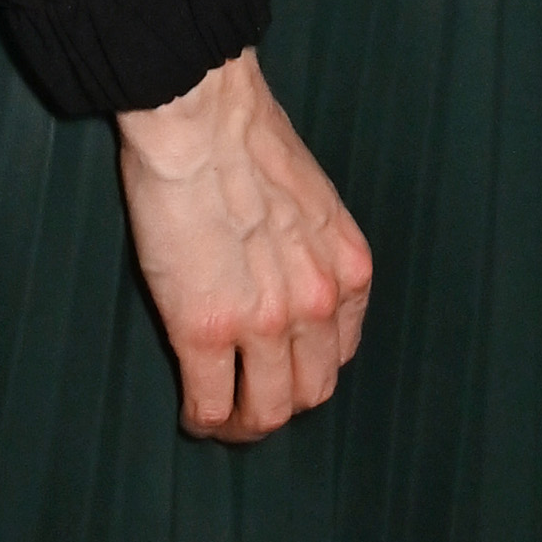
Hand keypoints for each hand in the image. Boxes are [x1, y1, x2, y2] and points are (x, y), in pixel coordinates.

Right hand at [115, 51, 371, 437]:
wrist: (201, 116)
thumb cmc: (244, 140)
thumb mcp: (312, 201)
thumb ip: (310, 252)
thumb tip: (285, 279)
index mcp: (348, 269)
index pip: (342, 351)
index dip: (307, 368)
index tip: (280, 369)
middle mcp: (317, 303)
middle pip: (312, 392)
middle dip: (281, 406)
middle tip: (250, 406)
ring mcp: (263, 322)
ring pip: (267, 412)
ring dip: (244, 425)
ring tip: (221, 419)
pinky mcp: (205, 328)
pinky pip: (211, 403)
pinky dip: (203, 419)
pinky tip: (193, 413)